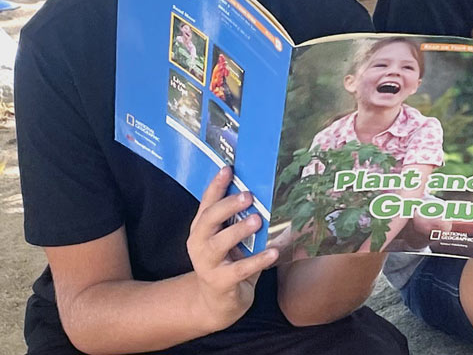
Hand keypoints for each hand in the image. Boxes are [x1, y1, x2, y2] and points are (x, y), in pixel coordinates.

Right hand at [187, 167, 278, 331]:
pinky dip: (257, 260)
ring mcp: (206, 263)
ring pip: (220, 243)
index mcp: (200, 228)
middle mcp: (198, 243)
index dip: (216, 185)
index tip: (228, 169)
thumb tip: (264, 196)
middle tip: (248, 196)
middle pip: (209, 219)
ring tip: (258, 220)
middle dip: (228, 205)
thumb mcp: (229, 239)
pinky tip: (273, 253)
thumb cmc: (228, 263)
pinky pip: (240, 269)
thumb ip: (239, 221)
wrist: (217, 303)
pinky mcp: (220, 282)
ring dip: (239, 230)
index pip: (206, 202)